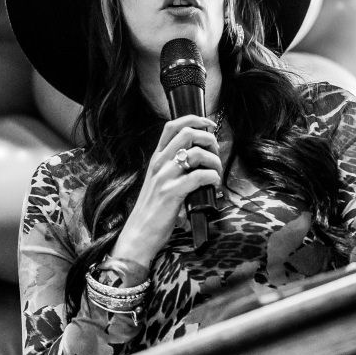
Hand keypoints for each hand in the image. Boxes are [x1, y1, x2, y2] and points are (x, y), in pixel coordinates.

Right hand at [112, 115, 221, 267]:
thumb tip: (200, 159)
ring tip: (217, 171)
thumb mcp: (159, 182)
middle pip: (187, 133)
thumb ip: (174, 169)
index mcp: (156, 159)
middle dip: (208, 137)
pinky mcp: (171, 193)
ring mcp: (164, 177)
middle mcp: (159, 164)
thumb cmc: (153, 211)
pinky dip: (212, 177)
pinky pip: (199, 176)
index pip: (172, 126)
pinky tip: (214, 185)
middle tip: (216, 151)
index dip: (194, 119)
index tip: (209, 125)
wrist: (138, 235)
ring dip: (214, 160)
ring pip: (195, 153)